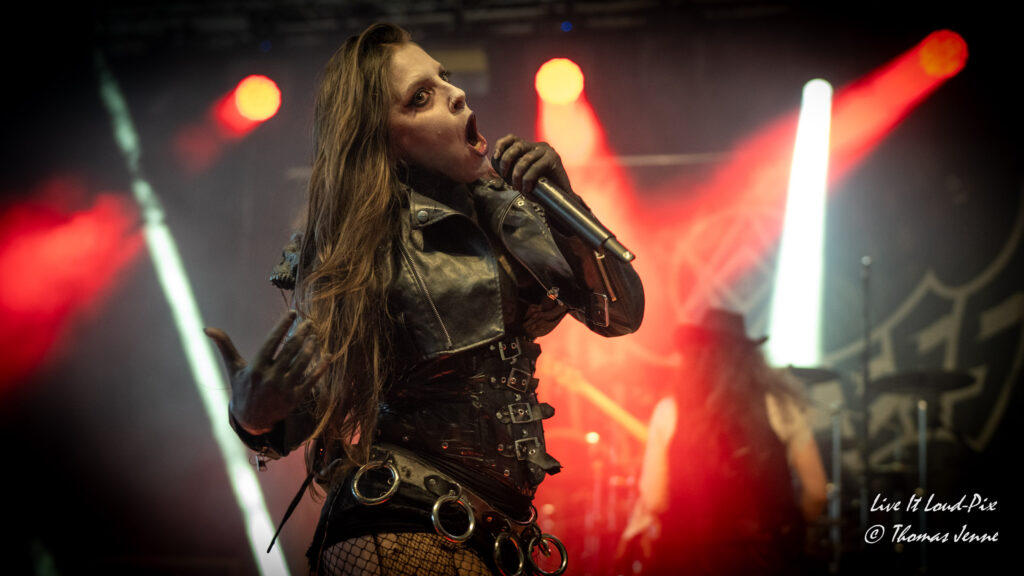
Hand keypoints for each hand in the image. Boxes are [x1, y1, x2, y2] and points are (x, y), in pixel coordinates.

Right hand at [204, 311, 320, 433]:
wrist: (252, 420)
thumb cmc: (242, 388)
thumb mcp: (234, 368)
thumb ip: (225, 346)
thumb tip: (207, 328)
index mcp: (256, 368)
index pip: (273, 341)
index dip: (284, 325)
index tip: (293, 312)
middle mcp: (271, 378)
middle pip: (291, 350)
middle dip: (302, 333)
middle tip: (310, 322)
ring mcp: (284, 389)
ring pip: (303, 363)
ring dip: (311, 347)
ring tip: (315, 335)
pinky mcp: (295, 398)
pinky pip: (312, 379)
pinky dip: (321, 366)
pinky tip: (327, 354)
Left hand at [492, 134, 572, 197]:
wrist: (560, 198)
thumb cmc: (539, 188)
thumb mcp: (522, 176)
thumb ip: (512, 168)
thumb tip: (495, 165)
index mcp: (530, 147)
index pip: (512, 138)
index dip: (501, 145)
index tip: (495, 157)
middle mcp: (538, 146)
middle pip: (516, 146)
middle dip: (506, 160)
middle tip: (504, 175)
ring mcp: (547, 152)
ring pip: (525, 159)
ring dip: (517, 175)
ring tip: (517, 187)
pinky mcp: (553, 159)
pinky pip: (535, 167)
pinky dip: (528, 179)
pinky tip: (527, 189)